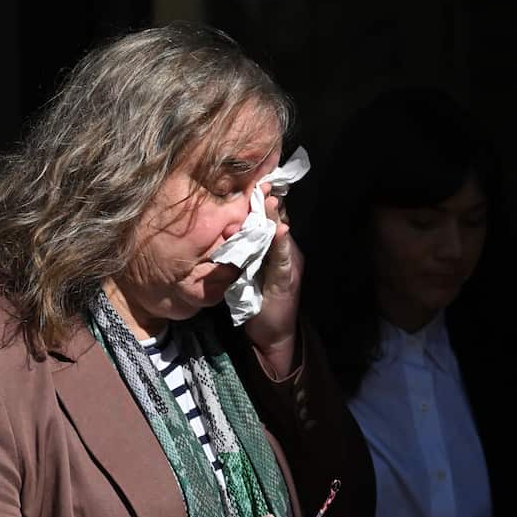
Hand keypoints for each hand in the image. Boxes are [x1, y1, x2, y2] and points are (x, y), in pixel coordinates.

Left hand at [243, 185, 303, 377]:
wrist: (272, 334)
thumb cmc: (258, 301)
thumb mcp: (245, 271)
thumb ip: (241, 252)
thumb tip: (227, 232)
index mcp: (274, 248)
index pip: (269, 219)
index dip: (263, 201)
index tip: (254, 182)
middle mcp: (285, 251)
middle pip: (278, 221)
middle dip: (269, 202)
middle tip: (262, 183)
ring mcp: (289, 264)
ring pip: (281, 236)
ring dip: (274, 219)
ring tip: (268, 200)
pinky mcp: (288, 279)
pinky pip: (284, 258)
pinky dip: (280, 245)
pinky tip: (278, 232)